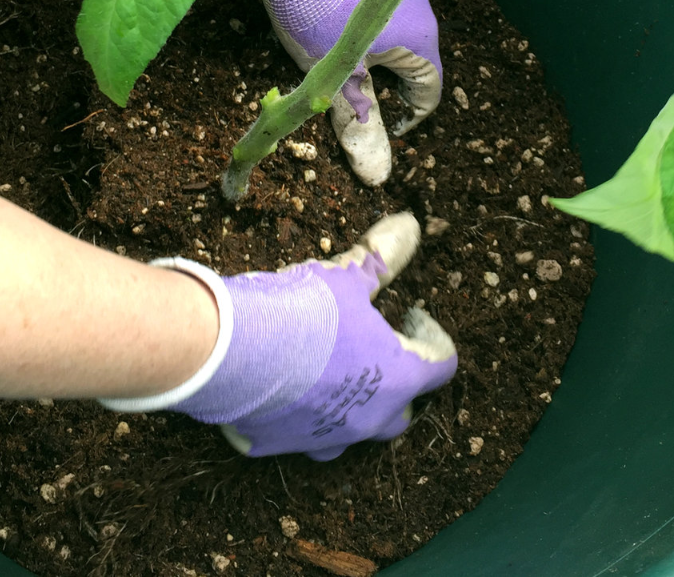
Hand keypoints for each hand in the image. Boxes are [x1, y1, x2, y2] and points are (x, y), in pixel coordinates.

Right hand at [100, 213, 456, 459]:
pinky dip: (301, 416)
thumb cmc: (302, 311)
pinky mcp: (281, 446)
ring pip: (353, 432)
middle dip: (398, 381)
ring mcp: (324, 438)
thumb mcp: (347, 276)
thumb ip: (381, 258)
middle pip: (402, 412)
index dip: (434, 337)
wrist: (231, 349)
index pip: (442, 366)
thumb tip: (410, 227)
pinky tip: (288, 389)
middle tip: (379, 347)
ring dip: (353, 407)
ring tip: (335, 372)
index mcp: (396, 378)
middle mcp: (367, 420)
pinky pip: (300, 436)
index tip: (414, 315)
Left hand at [215, 0, 441, 184]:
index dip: (408, 116)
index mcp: (422, 38)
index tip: (378, 123)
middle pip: (412, 59)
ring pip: (393, 31)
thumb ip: (358, 115)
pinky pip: (378, 6)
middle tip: (347, 94)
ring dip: (369, 52)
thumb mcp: (333, 73)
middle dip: (384, 83)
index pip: (429, 90)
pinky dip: (360, 25)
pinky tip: (324, 25)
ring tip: (329, 60)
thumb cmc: (316, 10)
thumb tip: (376, 164)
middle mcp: (421, 7)